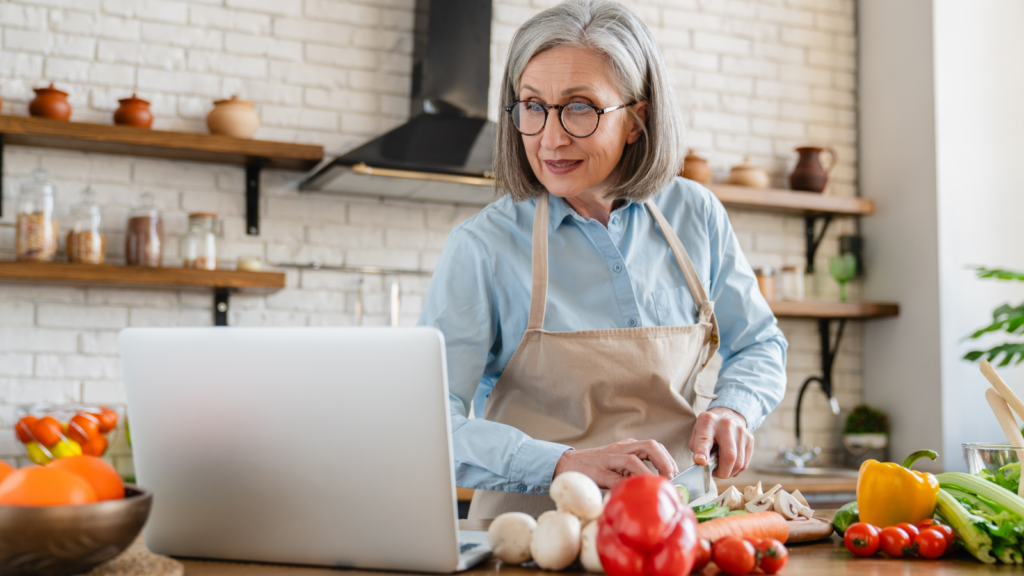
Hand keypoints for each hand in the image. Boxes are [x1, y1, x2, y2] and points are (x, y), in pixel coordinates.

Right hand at [552, 439, 679, 488]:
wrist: (568, 464)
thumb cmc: (596, 467)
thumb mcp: (619, 465)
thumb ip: (635, 470)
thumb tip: (658, 485)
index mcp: (628, 446)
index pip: (655, 446)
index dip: (669, 459)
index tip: (677, 475)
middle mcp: (621, 448)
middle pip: (650, 446)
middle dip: (665, 462)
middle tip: (671, 478)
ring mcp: (610, 458)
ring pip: (634, 458)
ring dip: (650, 472)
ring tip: (658, 484)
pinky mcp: (599, 471)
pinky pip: (617, 477)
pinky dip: (629, 483)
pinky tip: (636, 491)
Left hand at [689, 407, 752, 478]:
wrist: (726, 417)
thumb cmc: (708, 430)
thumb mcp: (696, 435)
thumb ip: (697, 450)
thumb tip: (703, 464)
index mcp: (708, 422)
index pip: (705, 439)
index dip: (702, 452)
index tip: (701, 462)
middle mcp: (727, 424)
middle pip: (729, 455)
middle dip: (722, 472)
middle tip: (714, 473)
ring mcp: (741, 431)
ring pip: (739, 463)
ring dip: (729, 472)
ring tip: (721, 469)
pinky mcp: (750, 439)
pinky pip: (745, 463)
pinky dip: (736, 470)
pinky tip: (730, 465)